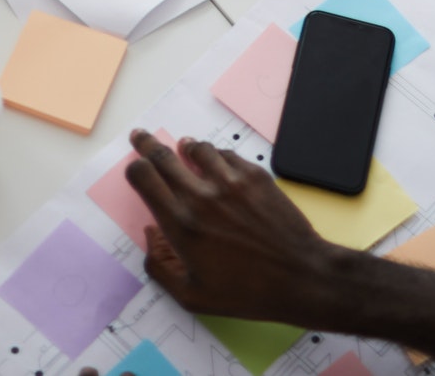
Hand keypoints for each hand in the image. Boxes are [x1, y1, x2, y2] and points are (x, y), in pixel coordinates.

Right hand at [122, 130, 346, 323]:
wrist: (299, 277)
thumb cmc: (246, 293)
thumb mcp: (193, 296)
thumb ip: (160, 268)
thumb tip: (149, 236)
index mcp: (181, 225)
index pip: (144, 178)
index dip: (134, 168)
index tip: (135, 168)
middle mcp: (200, 197)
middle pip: (163, 156)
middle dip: (146, 144)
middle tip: (141, 138)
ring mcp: (229, 182)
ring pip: (196, 148)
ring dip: (185, 147)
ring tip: (184, 149)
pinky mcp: (255, 176)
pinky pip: (226, 154)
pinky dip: (216, 156)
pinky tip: (217, 164)